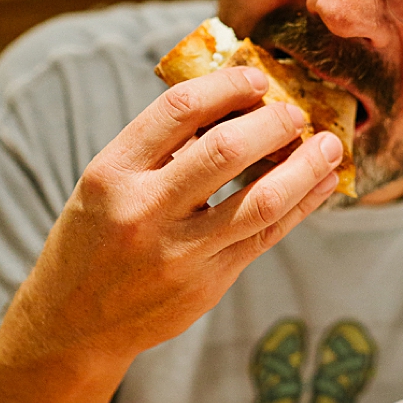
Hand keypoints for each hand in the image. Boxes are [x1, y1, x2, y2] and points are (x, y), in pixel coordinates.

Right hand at [0, 66, 342, 375]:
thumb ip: (159, 148)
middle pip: (225, 150)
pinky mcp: (207, 283)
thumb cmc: (95, 239)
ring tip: (329, 145)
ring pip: (259, 201)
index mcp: (111, 173)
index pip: (178, 109)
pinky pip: (266, 236)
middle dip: (272, 122)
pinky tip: (322, 183)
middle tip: (295, 112)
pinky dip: (301, 205)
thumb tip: (231, 100)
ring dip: (303, 167)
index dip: (227, 86)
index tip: (257, 79)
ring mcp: (178, 253)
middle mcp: (143, 211)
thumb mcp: (106, 184)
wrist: (74, 323)